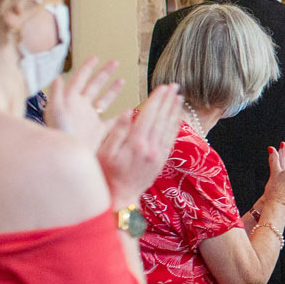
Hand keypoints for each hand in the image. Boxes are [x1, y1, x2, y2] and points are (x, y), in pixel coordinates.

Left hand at [44, 58, 123, 150]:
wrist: (70, 157)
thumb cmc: (60, 135)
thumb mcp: (55, 112)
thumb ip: (56, 94)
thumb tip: (57, 76)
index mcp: (70, 101)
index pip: (79, 79)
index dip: (87, 68)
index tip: (95, 58)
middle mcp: (80, 108)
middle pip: (94, 86)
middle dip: (104, 73)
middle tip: (114, 63)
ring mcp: (90, 119)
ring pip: (103, 100)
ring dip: (112, 90)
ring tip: (122, 80)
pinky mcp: (98, 131)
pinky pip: (111, 121)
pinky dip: (120, 115)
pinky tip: (128, 109)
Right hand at [96, 85, 183, 209]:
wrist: (121, 197)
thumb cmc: (107, 174)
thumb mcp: (105, 152)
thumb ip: (117, 131)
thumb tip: (129, 111)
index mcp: (136, 143)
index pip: (149, 115)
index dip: (156, 99)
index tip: (162, 87)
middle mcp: (151, 147)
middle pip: (162, 118)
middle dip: (168, 101)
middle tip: (175, 86)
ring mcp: (159, 154)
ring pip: (169, 127)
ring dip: (175, 111)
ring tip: (179, 97)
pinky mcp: (162, 160)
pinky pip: (171, 139)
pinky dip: (175, 125)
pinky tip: (177, 117)